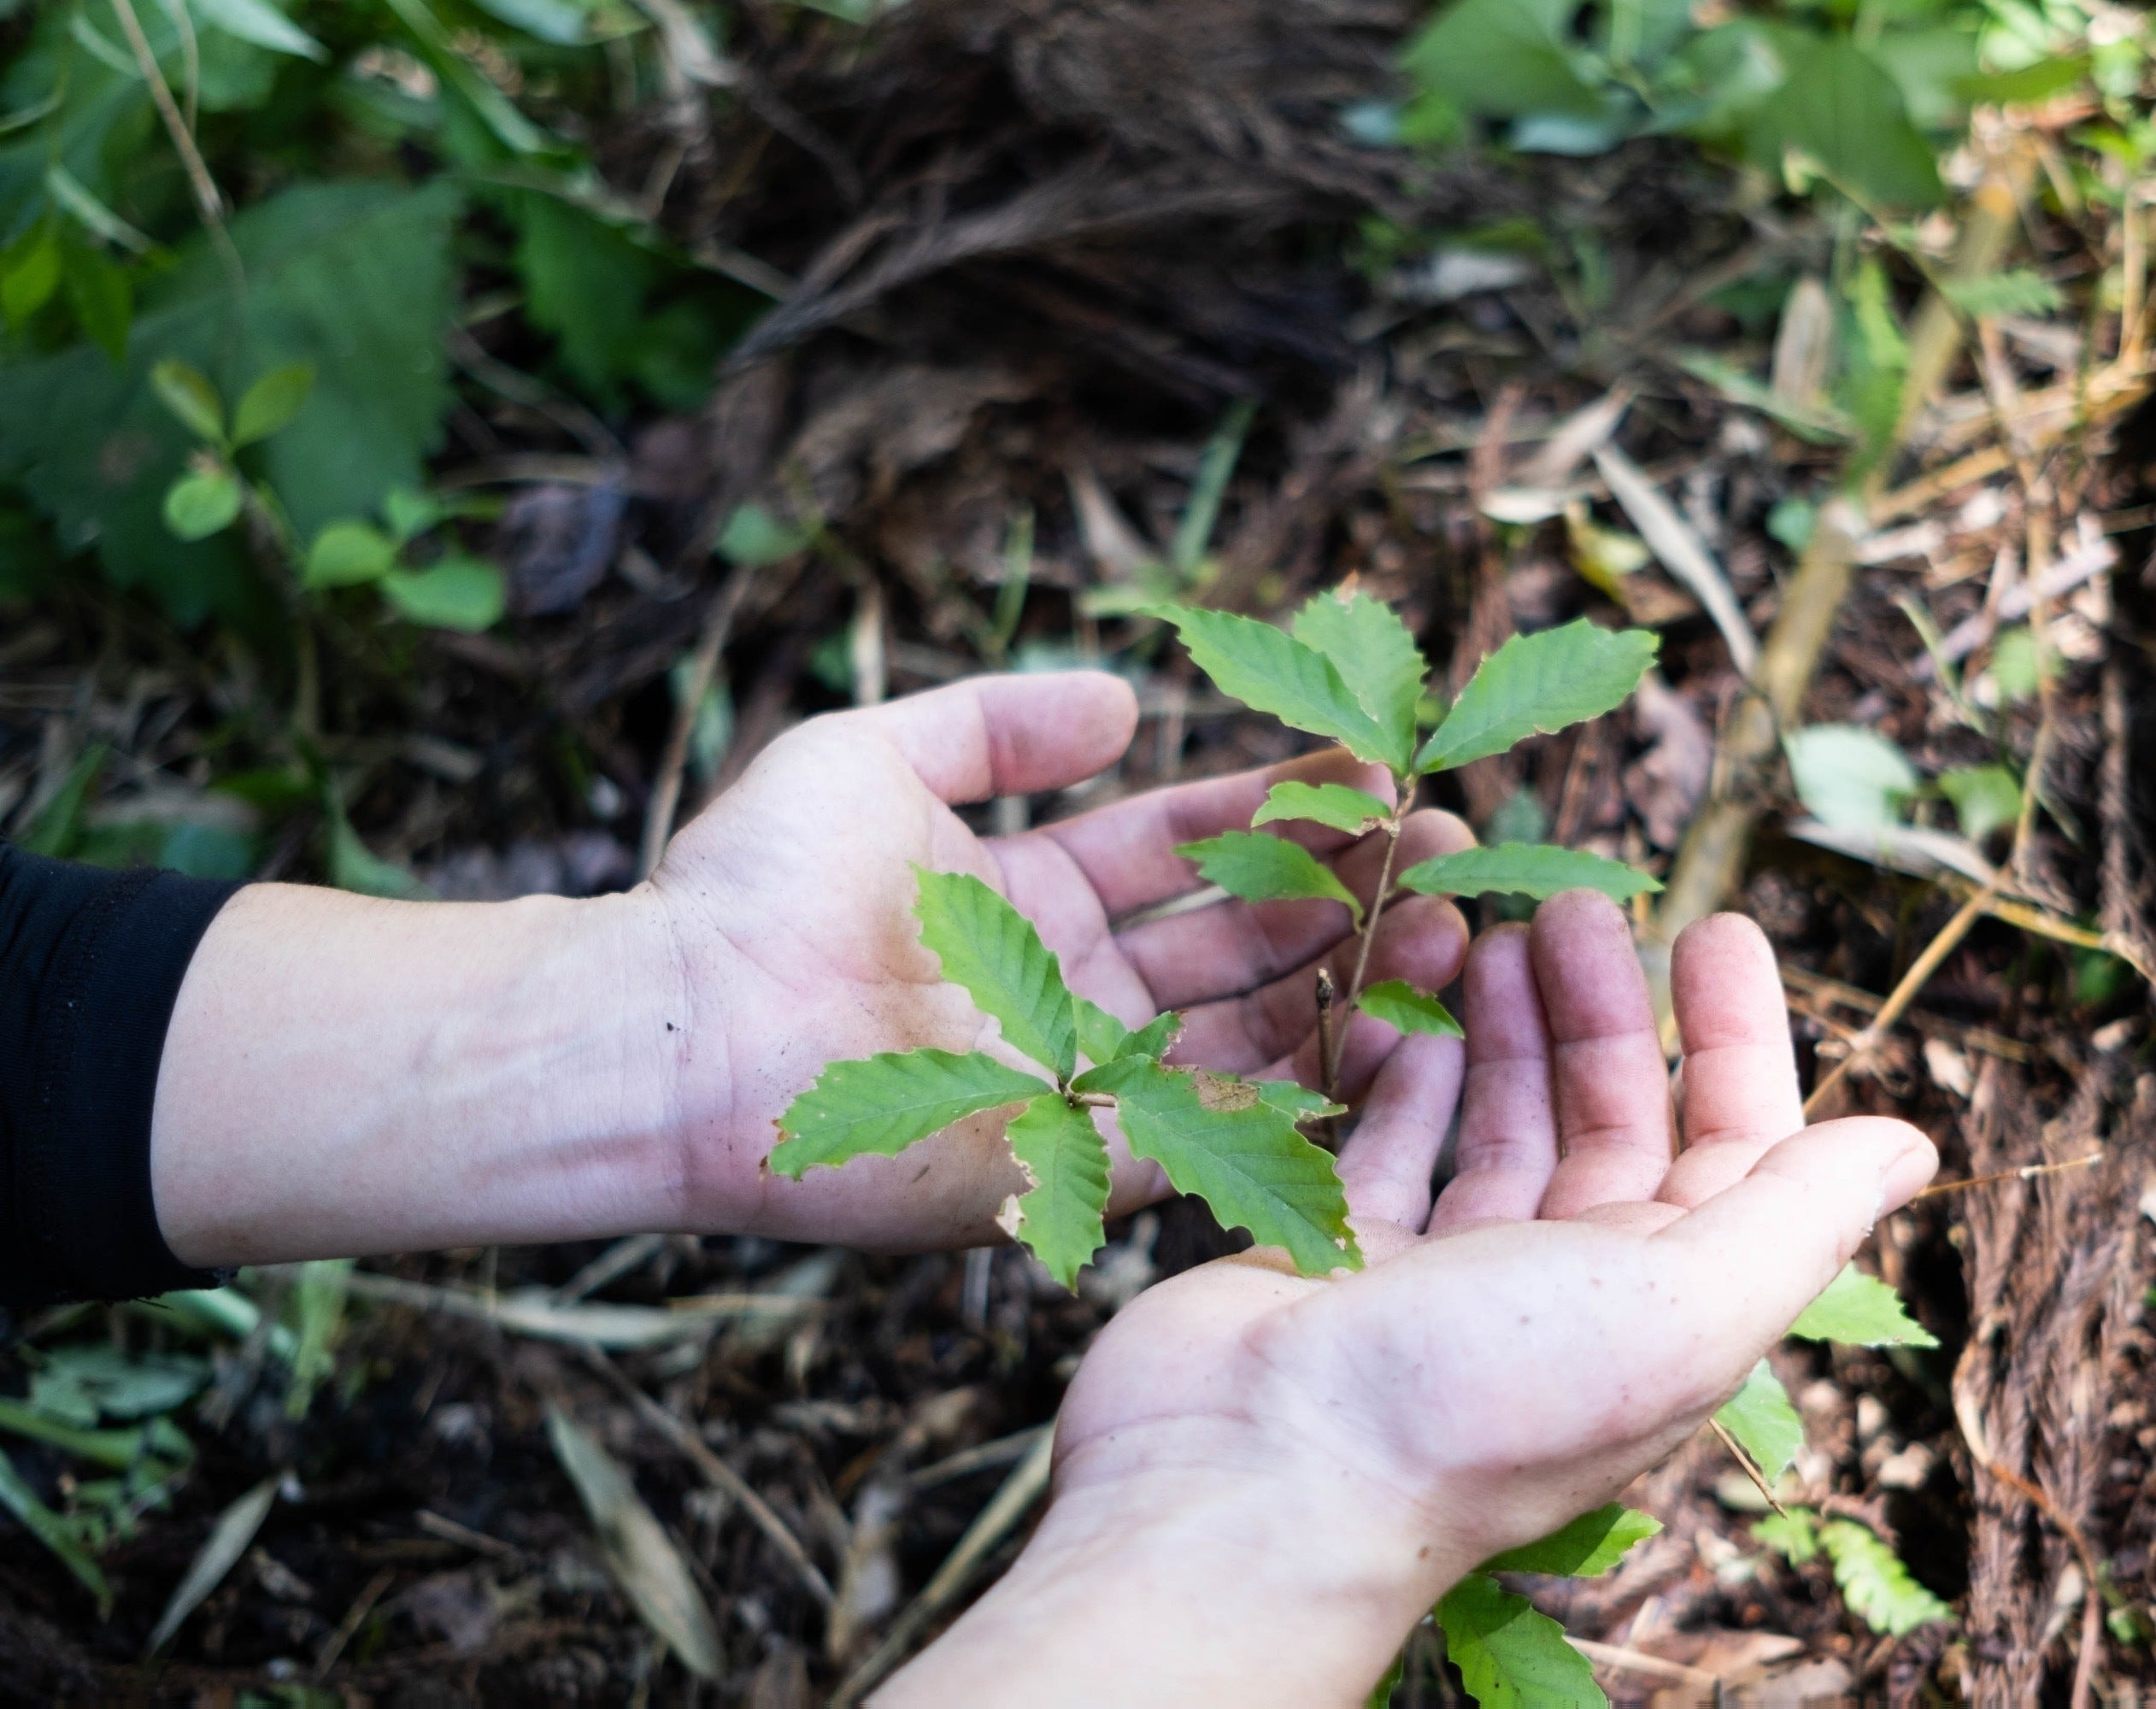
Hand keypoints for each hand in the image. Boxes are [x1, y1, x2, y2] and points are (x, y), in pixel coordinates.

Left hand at [641, 671, 1471, 1249]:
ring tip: (1446, 921)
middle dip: (1345, 891)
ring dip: (1349, 977)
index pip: (1187, 846)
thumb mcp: (880, 754)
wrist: (686, 1029)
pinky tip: (1393, 1030)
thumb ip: (1001, 723)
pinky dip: (1308, 1084)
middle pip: (1241, 939)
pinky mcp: (1086, 1162)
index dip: (1278, 805)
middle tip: (1450, 847)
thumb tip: (1128, 700)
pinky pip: (1221, 1128)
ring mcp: (1088, 1080)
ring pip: (1254, 1030)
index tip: (1374, 766)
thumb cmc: (757, 886)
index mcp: (1034, 898)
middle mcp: (1076, 991)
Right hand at [877, 895, 1935, 1707]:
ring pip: (1501, 1127)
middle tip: (1573, 903)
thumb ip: (1794, 1218)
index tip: (1714, 926)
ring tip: (1490, 927)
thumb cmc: (1476, 1400)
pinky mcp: (1343, 1257)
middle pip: (1612, 1123)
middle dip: (1608, 1009)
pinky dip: (1408, 1075)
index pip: (1735, 1151)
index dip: (1737, 1037)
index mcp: (1664, 1309)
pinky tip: (1410, 1006)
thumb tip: (1911, 1145)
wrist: (1256, 1477)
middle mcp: (1566, 1295)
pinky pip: (1392, 1145)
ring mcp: (1448, 1281)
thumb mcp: (1681, 1308)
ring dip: (1510, 1027)